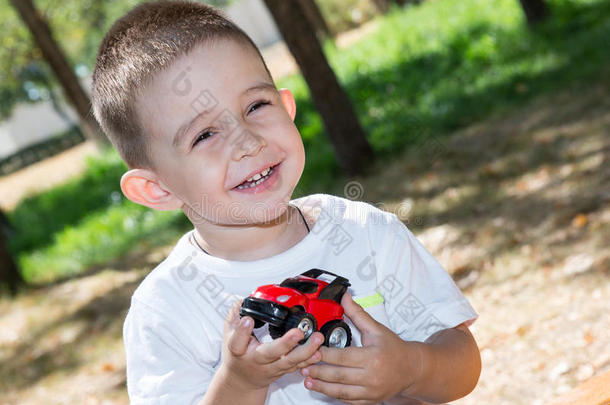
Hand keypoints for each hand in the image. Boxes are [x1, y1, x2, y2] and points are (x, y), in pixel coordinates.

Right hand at [219, 300, 324, 391]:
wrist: (243, 380)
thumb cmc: (237, 356)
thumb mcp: (228, 334)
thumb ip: (234, 316)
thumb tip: (243, 300)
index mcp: (238, 351)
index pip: (237, 342)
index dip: (242, 331)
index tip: (248, 319)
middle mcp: (257, 361)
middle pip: (270, 353)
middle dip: (285, 343)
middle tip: (298, 332)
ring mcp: (271, 367)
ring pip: (289, 362)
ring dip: (305, 351)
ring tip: (316, 339)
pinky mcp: (283, 371)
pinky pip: (297, 366)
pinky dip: (309, 360)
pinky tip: (318, 352)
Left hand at [300, 292, 422, 403]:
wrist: (412, 369)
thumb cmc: (394, 348)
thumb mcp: (376, 329)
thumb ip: (357, 314)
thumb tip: (345, 297)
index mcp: (372, 357)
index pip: (343, 357)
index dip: (325, 354)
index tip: (313, 350)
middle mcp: (372, 376)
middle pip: (339, 375)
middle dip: (319, 372)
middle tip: (303, 367)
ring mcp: (371, 391)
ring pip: (342, 392)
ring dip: (323, 387)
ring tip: (308, 381)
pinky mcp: (371, 400)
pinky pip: (350, 401)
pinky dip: (335, 396)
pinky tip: (324, 390)